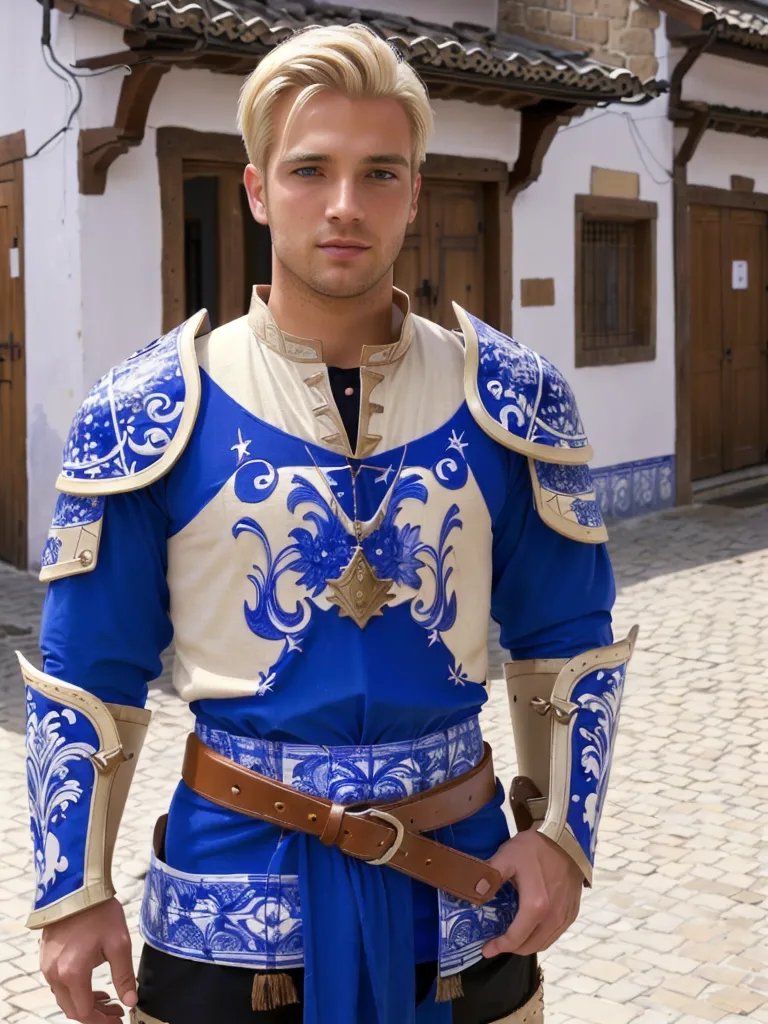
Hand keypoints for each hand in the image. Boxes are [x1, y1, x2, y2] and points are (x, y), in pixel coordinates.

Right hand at [40, 897, 136, 1022]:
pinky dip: (75, 990)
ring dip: (84, 1003)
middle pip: (72, 1009)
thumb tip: (130, 1001)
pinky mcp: (45, 957)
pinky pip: (58, 984)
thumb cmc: (99, 912)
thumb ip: (124, 975)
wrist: (76, 888)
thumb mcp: (119, 943)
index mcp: (72, 974)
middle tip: (116, 1010)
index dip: (102, 1021)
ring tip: (107, 998)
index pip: (84, 1013)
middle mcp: (54, 974)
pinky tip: (91, 983)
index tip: (119, 1018)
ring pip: (64, 998)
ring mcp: (46, 966)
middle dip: (95, 1015)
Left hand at [482, 830, 582, 957]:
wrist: (566, 837)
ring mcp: (566, 916)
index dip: (499, 947)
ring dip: (527, 944)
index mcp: (536, 907)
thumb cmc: (534, 847)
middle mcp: (553, 917)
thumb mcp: (507, 856)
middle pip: (530, 946)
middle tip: (497, 942)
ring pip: (544, 943)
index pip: (515, 939)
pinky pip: (556, 934)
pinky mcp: (573, 912)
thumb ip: (489, 876)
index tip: (485, 949)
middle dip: (511, 948)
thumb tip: (473, 894)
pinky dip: (541, 937)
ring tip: (512, 936)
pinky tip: (531, 927)